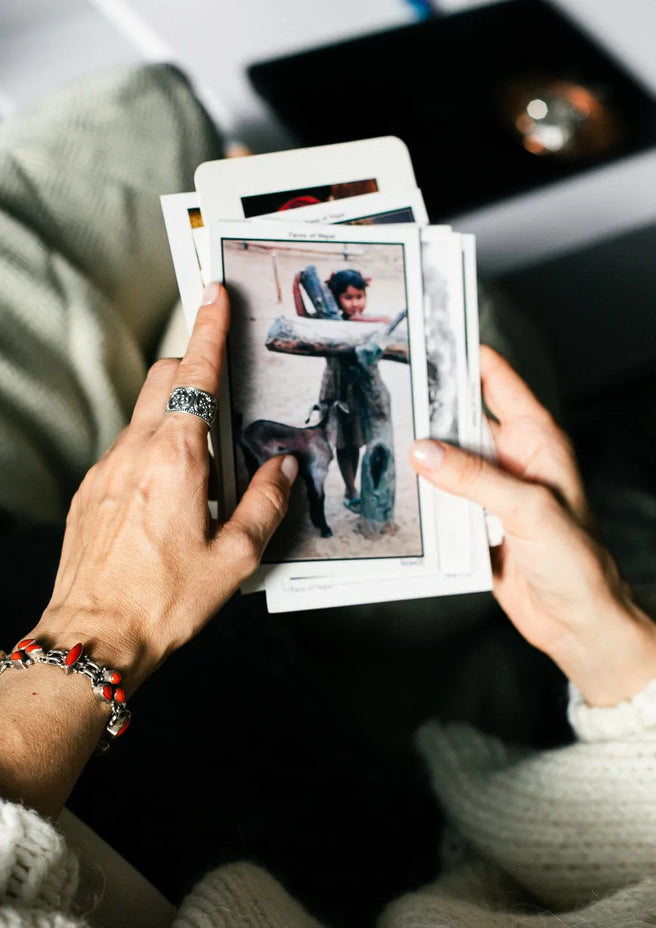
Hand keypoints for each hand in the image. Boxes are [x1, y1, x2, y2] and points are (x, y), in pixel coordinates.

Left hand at [0, 284, 296, 813]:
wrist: (92, 639)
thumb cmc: (163, 603)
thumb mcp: (234, 558)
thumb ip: (264, 503)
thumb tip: (283, 468)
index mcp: (175, 458)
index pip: (195, 372)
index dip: (209, 329)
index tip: (215, 294)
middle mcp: (134, 451)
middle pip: (163, 378)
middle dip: (193, 365)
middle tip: (224, 382)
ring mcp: (104, 469)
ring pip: (144, 414)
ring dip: (176, 415)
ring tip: (206, 465)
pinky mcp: (88, 491)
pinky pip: (126, 449)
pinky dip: (153, 450)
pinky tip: (170, 496)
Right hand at [410, 345, 655, 706]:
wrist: (576, 622)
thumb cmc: (577, 563)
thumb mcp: (528, 511)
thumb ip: (476, 478)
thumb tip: (425, 451)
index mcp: (536, 440)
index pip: (496, 380)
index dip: (464, 355)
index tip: (429, 336)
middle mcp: (511, 457)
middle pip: (460, 418)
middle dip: (427, 405)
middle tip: (385, 388)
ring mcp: (490, 489)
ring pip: (444, 458)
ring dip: (419, 455)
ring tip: (380, 436)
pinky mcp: (472, 520)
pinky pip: (438, 497)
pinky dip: (419, 493)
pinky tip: (395, 487)